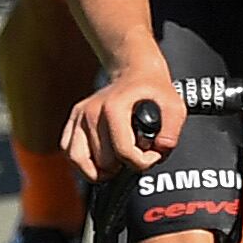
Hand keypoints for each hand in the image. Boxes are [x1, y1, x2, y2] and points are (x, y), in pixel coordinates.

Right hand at [63, 67, 179, 179]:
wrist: (135, 72)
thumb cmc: (153, 89)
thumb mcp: (174, 105)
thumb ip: (172, 130)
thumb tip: (160, 150)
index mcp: (114, 107)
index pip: (124, 152)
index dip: (143, 161)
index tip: (154, 155)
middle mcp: (92, 112)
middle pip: (104, 161)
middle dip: (124, 165)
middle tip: (138, 154)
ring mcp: (79, 117)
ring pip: (80, 162)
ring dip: (101, 170)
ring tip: (118, 164)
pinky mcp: (72, 122)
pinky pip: (69, 153)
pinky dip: (82, 165)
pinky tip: (99, 163)